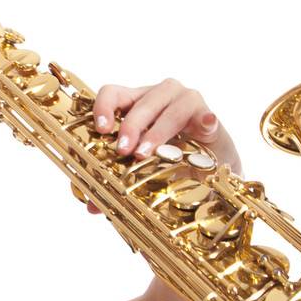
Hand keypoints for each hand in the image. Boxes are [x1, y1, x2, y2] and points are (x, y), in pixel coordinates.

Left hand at [80, 77, 242, 213]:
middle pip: (141, 102)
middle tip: (123, 151)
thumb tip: (92, 207)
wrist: (208, 169)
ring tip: (147, 153)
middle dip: (130, 126)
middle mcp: (159, 96)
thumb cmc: (169, 161)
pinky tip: (206, 125)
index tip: (102, 129)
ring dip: (158, 131)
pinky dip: (205, 120)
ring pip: (171, 107)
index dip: (104, 107)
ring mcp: (185, 101)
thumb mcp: (140, 170)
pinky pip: (205, 115)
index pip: (114, 93)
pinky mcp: (207, 115)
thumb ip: (115, 182)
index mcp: (136, 103)